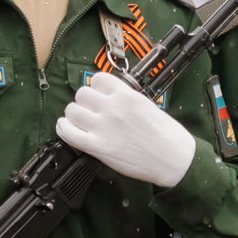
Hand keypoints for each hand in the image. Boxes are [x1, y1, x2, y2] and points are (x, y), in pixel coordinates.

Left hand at [55, 72, 196, 187]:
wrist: (174, 159)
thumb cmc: (166, 135)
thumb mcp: (147, 105)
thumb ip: (125, 98)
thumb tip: (107, 95)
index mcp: (127, 95)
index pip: (99, 78)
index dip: (96, 86)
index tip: (98, 94)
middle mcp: (113, 108)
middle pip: (82, 93)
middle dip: (85, 101)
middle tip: (91, 110)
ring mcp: (103, 127)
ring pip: (72, 110)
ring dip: (74, 115)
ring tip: (81, 121)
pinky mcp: (98, 147)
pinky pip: (68, 133)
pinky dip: (63, 128)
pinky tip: (66, 127)